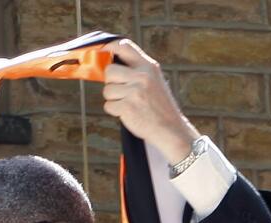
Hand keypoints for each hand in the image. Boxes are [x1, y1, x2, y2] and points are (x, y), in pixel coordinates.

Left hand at [102, 38, 199, 164]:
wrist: (169, 129)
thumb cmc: (158, 106)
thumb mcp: (153, 80)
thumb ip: (135, 70)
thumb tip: (109, 65)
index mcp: (149, 66)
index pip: (124, 46)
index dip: (108, 47)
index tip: (100, 50)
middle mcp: (142, 76)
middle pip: (109, 71)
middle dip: (110, 82)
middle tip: (121, 91)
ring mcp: (135, 91)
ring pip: (107, 90)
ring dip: (113, 99)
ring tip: (128, 104)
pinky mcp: (127, 107)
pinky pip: (108, 106)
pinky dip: (114, 111)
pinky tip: (128, 113)